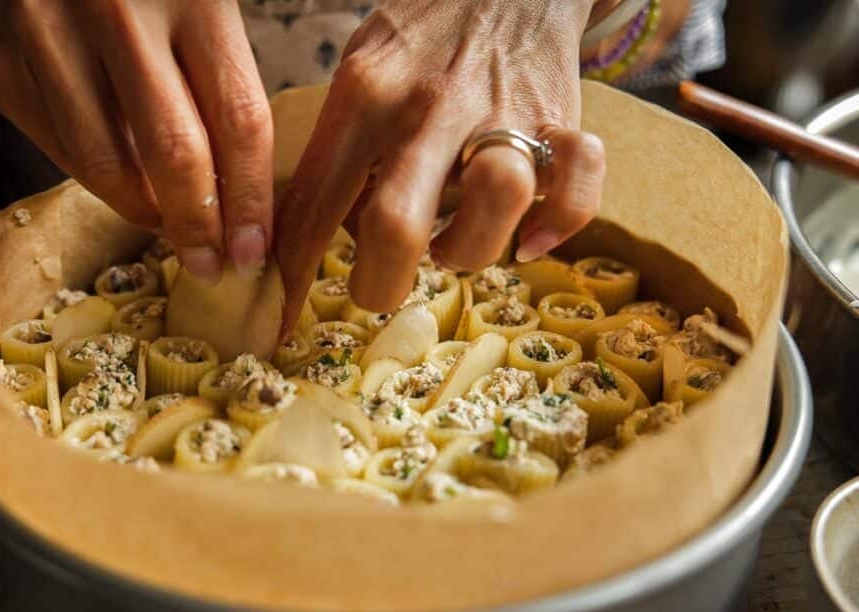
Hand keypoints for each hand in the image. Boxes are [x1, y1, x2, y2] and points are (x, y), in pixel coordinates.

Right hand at [0, 0, 272, 280]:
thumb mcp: (197, 6)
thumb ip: (221, 84)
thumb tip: (243, 203)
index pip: (238, 119)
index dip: (250, 199)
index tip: (252, 251)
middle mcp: (116, 8)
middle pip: (172, 152)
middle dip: (196, 226)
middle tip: (208, 264)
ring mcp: (46, 30)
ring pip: (103, 164)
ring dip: (142, 210)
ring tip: (165, 221)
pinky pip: (55, 149)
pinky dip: (93, 177)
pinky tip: (117, 174)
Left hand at [275, 0, 604, 331]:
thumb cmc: (419, 40)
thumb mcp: (356, 73)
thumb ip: (335, 154)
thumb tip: (306, 241)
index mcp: (365, 95)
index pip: (315, 202)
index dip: (293, 276)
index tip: (282, 323)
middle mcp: (429, 106)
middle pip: (395, 222)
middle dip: (379, 283)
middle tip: (378, 289)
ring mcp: (501, 111)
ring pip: (493, 203)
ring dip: (468, 250)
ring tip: (451, 244)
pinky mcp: (560, 118)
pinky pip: (578, 183)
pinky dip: (561, 222)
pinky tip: (532, 237)